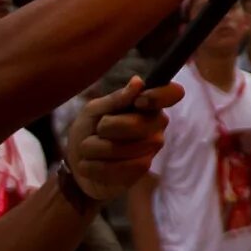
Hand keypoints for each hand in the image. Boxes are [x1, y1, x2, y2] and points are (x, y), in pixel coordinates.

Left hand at [65, 80, 175, 201]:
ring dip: (96, 149)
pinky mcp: (142, 168)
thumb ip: (116, 98)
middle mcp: (157, 124)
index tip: (138, 101)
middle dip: (107, 127)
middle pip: (138, 124)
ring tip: (88, 149)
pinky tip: (89, 165)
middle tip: (98, 130)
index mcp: (148, 102)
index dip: (158, 96)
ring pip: (126, 148)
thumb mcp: (94, 109)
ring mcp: (152, 147)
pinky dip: (97, 167)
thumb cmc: (89, 129)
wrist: (78, 161)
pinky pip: (122, 168)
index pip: (173, 93)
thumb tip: (138, 82)